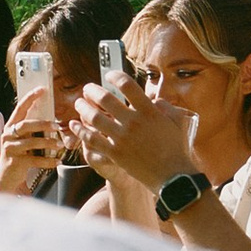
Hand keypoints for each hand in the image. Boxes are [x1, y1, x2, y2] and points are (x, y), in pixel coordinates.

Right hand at [0, 86, 60, 188]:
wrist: (6, 180)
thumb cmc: (18, 158)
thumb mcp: (23, 141)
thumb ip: (32, 130)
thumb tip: (51, 119)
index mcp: (10, 128)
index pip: (20, 108)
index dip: (30, 98)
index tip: (41, 90)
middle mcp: (8, 137)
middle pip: (26, 125)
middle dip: (43, 124)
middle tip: (57, 126)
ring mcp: (10, 149)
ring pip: (32, 142)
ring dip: (49, 143)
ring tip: (60, 145)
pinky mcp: (15, 163)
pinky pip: (35, 160)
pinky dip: (49, 161)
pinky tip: (58, 161)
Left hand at [70, 76, 186, 189]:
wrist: (172, 175)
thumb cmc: (176, 148)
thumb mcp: (176, 121)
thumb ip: (164, 106)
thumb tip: (154, 99)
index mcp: (149, 111)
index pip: (127, 85)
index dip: (115, 76)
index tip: (109, 75)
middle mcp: (134, 122)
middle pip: (106, 99)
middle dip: (92, 91)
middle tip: (87, 88)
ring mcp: (122, 138)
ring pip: (95, 118)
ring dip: (83, 108)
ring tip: (78, 103)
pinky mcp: (114, 153)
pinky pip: (92, 139)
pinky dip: (80, 130)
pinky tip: (74, 124)